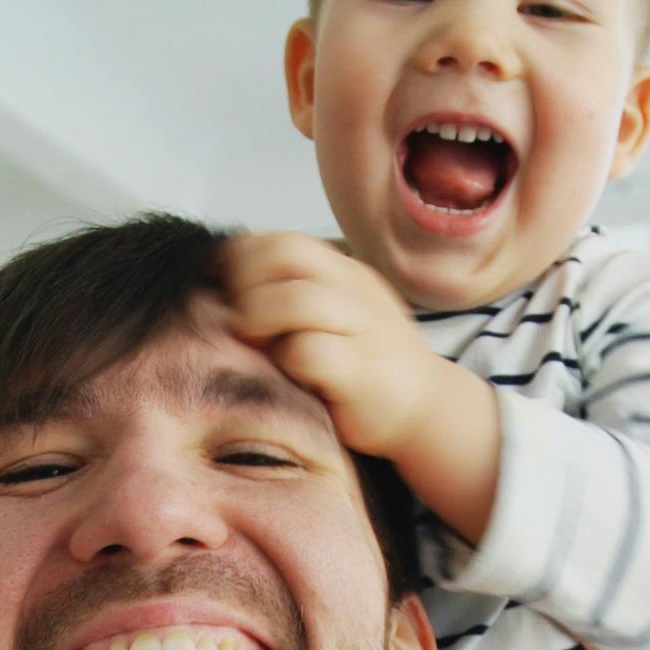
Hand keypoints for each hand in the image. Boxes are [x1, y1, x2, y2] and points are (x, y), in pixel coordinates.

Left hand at [220, 232, 456, 458]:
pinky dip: (287, 360)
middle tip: (237, 317)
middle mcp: (354, 291)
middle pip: (287, 255)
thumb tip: (222, 284)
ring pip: (297, 299)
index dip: (243, 258)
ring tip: (256, 343)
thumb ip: (292, 295)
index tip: (226, 289)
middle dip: (246, 282)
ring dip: (260, 319)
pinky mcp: (361, 372)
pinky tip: (288, 373)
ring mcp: (361, 329)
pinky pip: (311, 352)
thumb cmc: (362, 365)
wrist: (426, 410)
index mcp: (343, 273)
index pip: (282, 240)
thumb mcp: (332, 316)